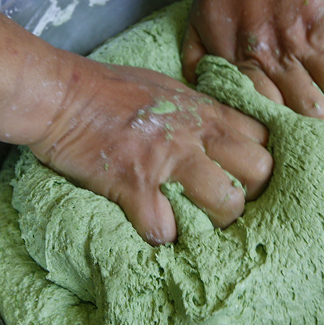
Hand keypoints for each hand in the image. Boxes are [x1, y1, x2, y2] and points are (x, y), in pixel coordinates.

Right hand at [30, 59, 271, 244]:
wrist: (59, 94)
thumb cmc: (110, 89)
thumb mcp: (169, 89)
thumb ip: (200, 113)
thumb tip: (221, 135)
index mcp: (206, 111)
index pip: (264, 140)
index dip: (261, 165)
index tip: (246, 179)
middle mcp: (196, 134)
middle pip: (259, 172)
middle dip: (250, 194)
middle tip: (226, 206)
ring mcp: (168, 160)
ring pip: (225, 203)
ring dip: (213, 222)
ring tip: (196, 226)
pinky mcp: (135, 186)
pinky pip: (165, 227)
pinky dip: (161, 235)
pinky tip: (153, 229)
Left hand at [180, 0, 323, 123]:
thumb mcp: (198, 24)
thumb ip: (197, 64)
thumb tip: (204, 99)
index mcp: (245, 63)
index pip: (266, 115)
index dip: (281, 137)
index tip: (290, 148)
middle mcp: (279, 58)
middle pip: (309, 115)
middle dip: (322, 136)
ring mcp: (312, 39)